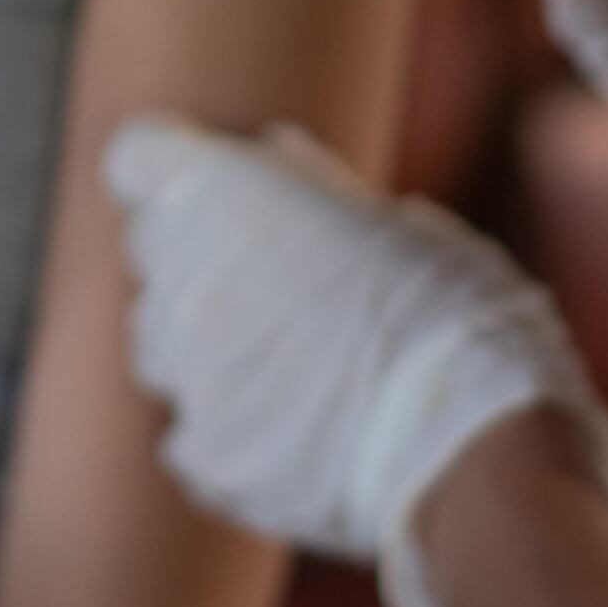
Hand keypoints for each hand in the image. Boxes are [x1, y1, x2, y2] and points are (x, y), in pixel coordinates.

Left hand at [103, 117, 607, 606]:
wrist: (468, 446)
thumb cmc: (455, 313)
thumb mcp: (402, 223)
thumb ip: (317, 188)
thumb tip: (276, 152)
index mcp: (226, 195)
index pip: (139, 157)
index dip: (177, 166)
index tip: (217, 182)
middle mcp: (184, 276)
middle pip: (153, 247)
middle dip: (202, 253)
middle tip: (285, 281)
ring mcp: (186, 372)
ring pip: (160, 340)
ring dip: (204, 340)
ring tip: (292, 362)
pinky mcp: (203, 454)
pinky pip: (193, 431)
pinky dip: (230, 429)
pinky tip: (297, 434)